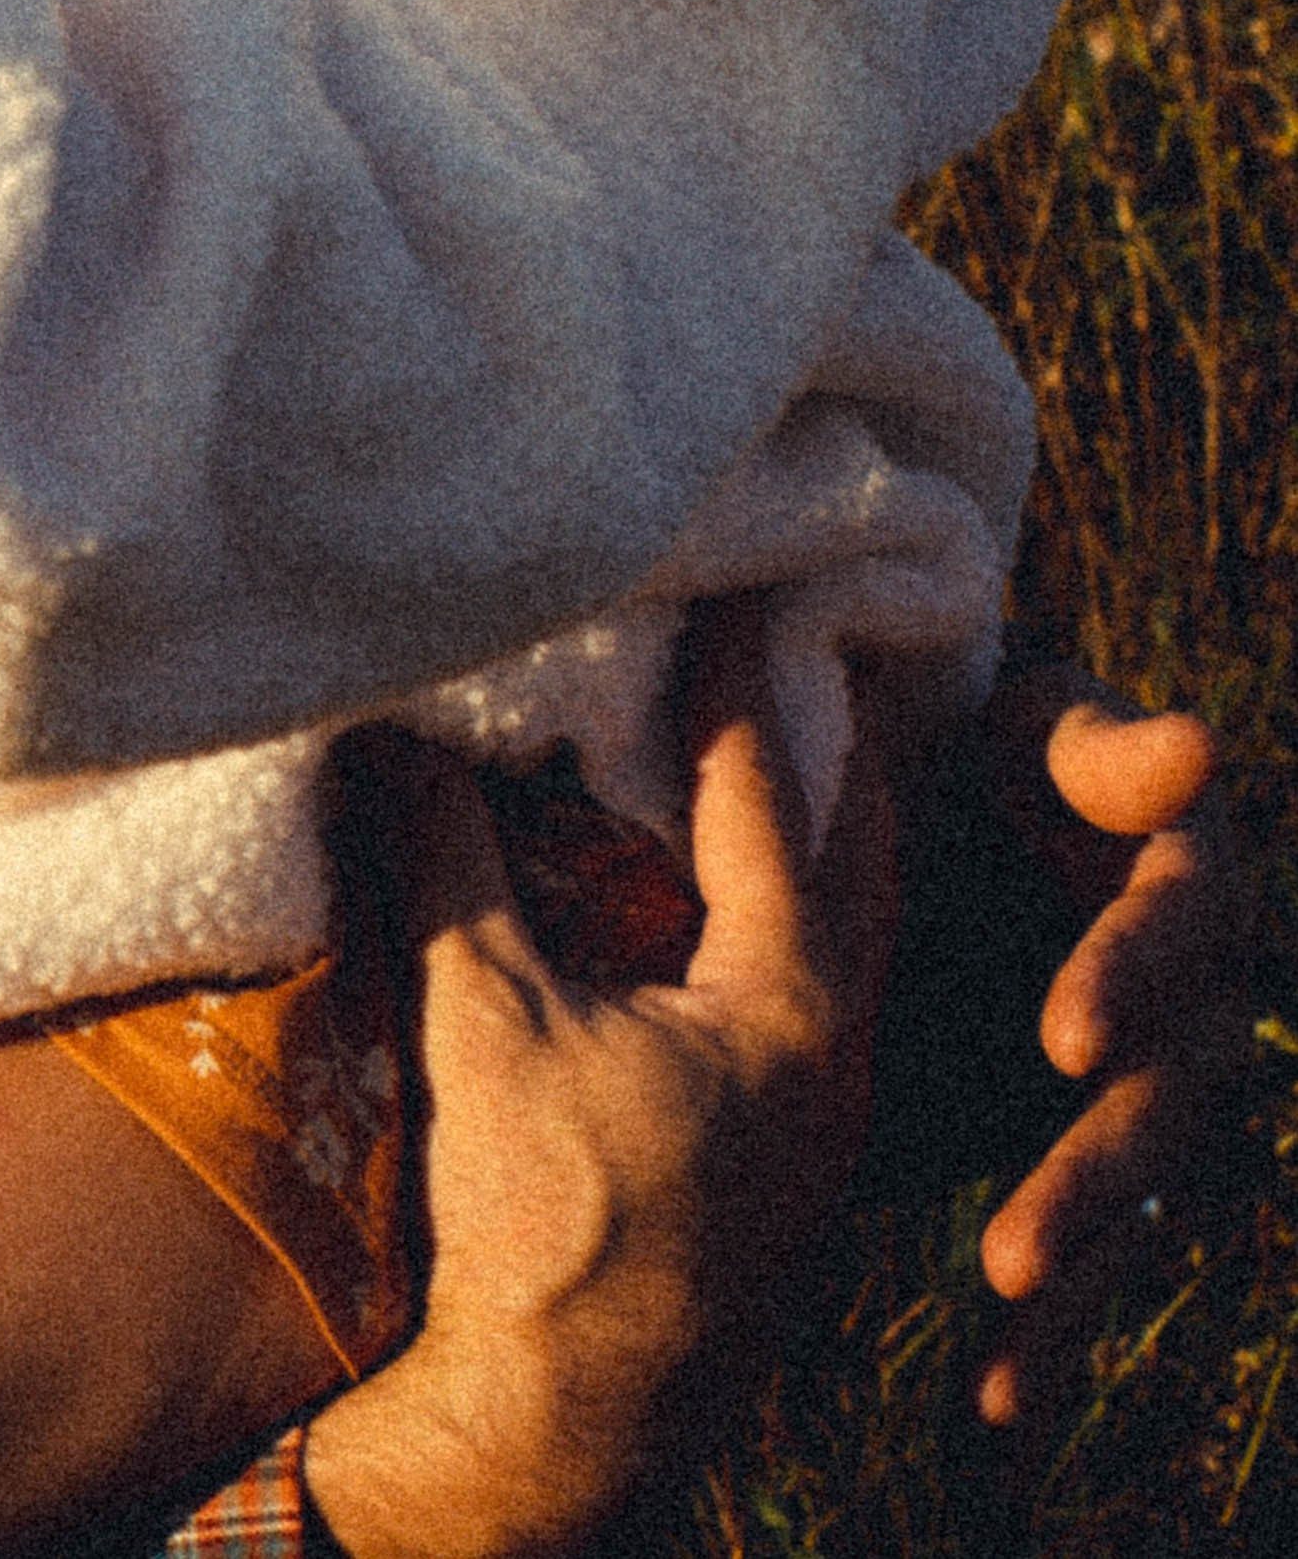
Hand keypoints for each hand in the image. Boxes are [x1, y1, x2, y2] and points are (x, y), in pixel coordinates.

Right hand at [304, 604, 894, 1557]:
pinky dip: (792, 921)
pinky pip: (817, 996)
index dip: (749, 679)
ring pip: (849, 934)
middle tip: (823, 639)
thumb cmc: (543, 1221)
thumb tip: (389, 735)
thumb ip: (449, 863)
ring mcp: (827, 1115)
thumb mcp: (486, 1021)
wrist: (567, 1419)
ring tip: (790, 745)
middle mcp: (842, 1050)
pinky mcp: (789, 1160)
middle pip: (860, 858)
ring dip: (820, 839)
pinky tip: (738, 905)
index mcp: (795, 1000)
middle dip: (837, 749)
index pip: (773, 791)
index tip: (752, 581)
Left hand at [970, 667, 1251, 1432]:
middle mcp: (1188, 992)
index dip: (1129, 977)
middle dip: (1093, 1172)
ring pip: (1137, 1189)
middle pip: (1169, 1092)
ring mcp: (1149, 1082)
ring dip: (1082, 1259)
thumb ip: (1100, 746)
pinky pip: (1094, 1257)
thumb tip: (1198, 749)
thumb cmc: (976, 725)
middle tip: (1017, 1247)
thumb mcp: (1028, 715)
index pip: (1178, 925)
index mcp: (1180, 873)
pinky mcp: (1095, 1152)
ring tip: (1003, 1309)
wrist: (922, 792)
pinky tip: (1000, 1404)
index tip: (1063, 1043)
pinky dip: (1051, 1334)